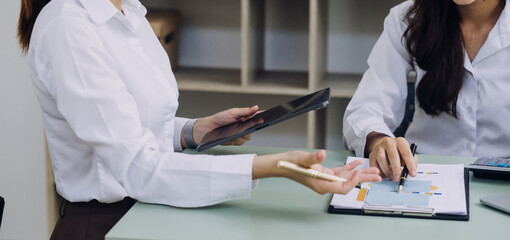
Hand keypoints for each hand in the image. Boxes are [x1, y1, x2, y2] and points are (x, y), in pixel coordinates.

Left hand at [191, 105, 258, 145]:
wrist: (208, 129)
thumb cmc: (220, 118)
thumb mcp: (233, 112)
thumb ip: (245, 111)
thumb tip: (256, 107)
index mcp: (244, 118)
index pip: (256, 117)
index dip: (263, 116)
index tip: (270, 115)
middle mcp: (244, 126)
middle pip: (254, 128)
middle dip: (255, 126)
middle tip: (257, 122)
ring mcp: (240, 134)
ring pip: (248, 136)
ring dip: (243, 133)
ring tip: (237, 130)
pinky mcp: (235, 141)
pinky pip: (240, 142)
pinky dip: (237, 139)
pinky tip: (232, 136)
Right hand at [253, 150, 381, 194]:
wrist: (282, 164)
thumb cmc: (290, 163)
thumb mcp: (302, 159)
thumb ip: (313, 157)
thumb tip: (322, 153)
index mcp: (321, 184)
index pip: (342, 187)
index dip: (352, 181)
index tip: (358, 171)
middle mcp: (325, 183)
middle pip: (348, 183)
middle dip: (363, 179)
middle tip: (378, 175)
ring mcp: (325, 179)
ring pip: (346, 177)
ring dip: (360, 173)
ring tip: (373, 171)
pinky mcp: (325, 173)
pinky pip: (340, 172)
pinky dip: (349, 168)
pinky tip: (357, 164)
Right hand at [365, 132, 417, 180]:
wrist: (383, 146)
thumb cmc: (398, 152)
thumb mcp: (406, 154)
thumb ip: (411, 162)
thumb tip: (410, 173)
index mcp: (400, 142)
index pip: (406, 153)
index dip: (410, 164)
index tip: (413, 174)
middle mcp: (389, 142)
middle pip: (393, 156)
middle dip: (396, 169)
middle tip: (399, 178)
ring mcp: (379, 148)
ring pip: (381, 159)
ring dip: (387, 171)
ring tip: (391, 177)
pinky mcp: (372, 154)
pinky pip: (374, 165)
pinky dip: (379, 172)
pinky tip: (384, 175)